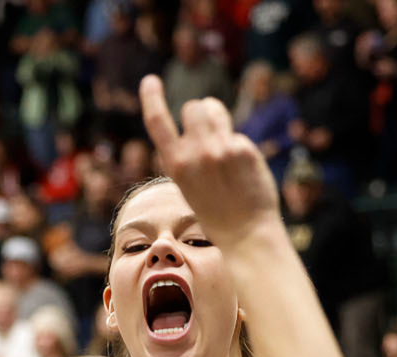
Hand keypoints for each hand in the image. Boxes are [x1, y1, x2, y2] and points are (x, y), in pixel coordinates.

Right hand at [139, 75, 279, 246]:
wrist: (246, 234)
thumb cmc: (216, 213)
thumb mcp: (188, 185)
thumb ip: (188, 155)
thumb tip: (201, 122)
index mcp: (175, 165)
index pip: (157, 122)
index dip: (152, 98)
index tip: (150, 81)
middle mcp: (195, 153)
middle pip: (193, 107)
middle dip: (199, 112)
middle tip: (208, 130)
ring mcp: (220, 149)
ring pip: (213, 109)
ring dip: (216, 116)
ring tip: (222, 141)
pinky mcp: (243, 149)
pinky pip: (235, 133)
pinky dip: (237, 146)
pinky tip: (242, 169)